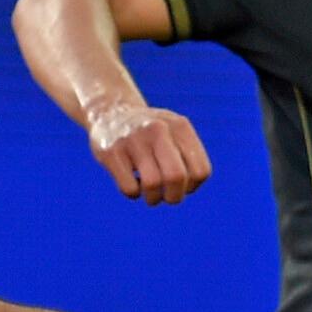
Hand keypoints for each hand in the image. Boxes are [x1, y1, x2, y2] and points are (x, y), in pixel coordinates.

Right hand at [88, 99, 212, 204]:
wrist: (111, 112)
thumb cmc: (150, 132)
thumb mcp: (175, 132)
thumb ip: (189, 155)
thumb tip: (189, 187)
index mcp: (179, 127)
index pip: (200, 171)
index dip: (192, 187)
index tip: (181, 185)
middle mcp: (158, 129)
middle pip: (176, 177)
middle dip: (174, 197)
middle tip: (167, 196)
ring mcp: (133, 140)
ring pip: (152, 184)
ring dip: (153, 198)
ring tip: (150, 194)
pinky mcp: (111, 152)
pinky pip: (129, 188)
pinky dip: (133, 194)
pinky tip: (132, 184)